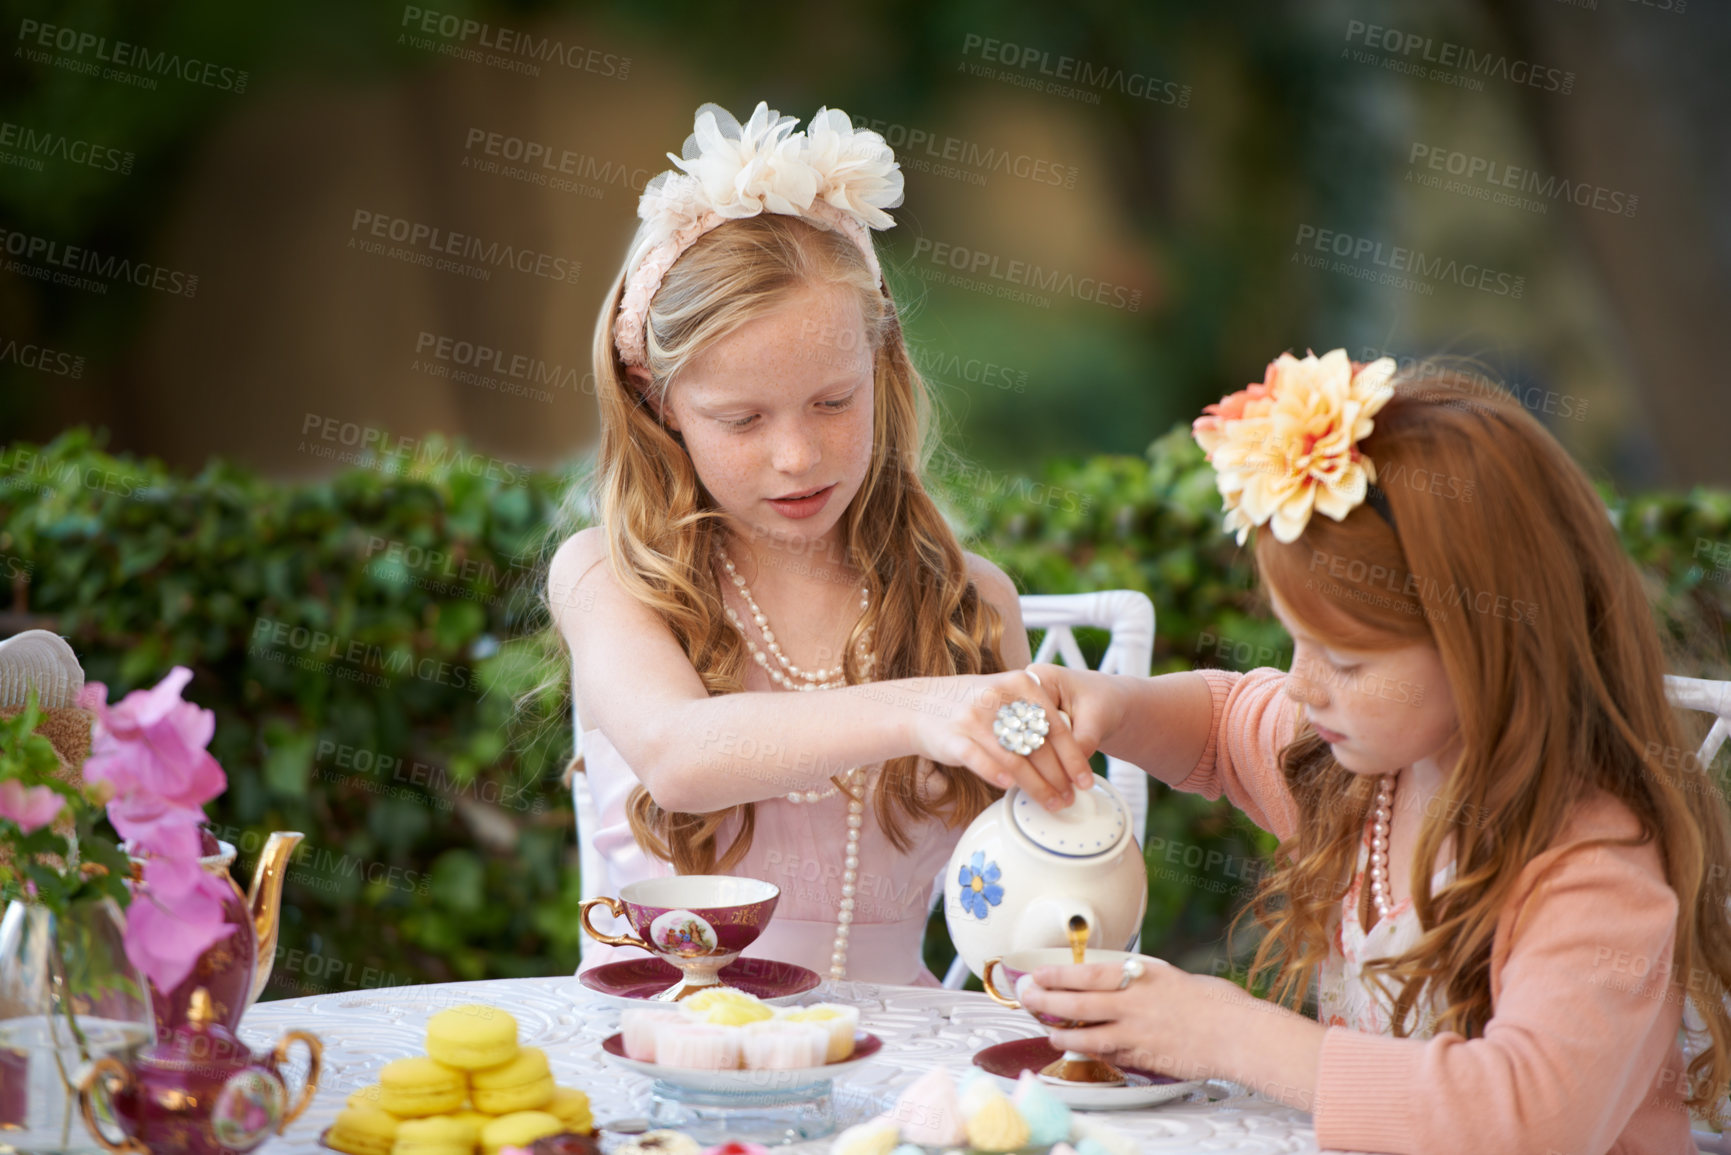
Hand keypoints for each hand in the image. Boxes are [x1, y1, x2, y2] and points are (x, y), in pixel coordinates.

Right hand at [906, 666, 1095, 810]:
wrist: (919, 705)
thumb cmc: (970, 705)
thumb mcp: (1005, 695)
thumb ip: (1034, 714)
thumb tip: (1072, 750)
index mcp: (1019, 683)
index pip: (1056, 726)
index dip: (1074, 758)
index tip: (1086, 780)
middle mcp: (999, 698)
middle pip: (1040, 747)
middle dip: (1060, 778)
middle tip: (1071, 798)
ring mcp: (975, 718)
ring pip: (1016, 760)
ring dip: (1038, 787)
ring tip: (1052, 803)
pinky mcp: (955, 738)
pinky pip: (983, 762)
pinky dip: (1000, 777)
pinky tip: (1011, 790)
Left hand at [1020, 959, 1322, 1107]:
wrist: (1238, 1034)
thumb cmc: (1216, 1002)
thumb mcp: (1175, 977)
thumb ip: (1145, 979)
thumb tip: (1127, 979)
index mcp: (1140, 976)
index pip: (1085, 973)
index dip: (1055, 975)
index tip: (1036, 974)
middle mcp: (1133, 1004)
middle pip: (1076, 1004)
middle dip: (1045, 1001)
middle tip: (1027, 999)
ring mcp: (1136, 1033)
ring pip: (1085, 1035)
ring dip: (1061, 1033)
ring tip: (1047, 1030)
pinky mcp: (1144, 1057)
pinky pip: (1108, 1055)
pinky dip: (1090, 1052)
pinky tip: (1079, 1050)